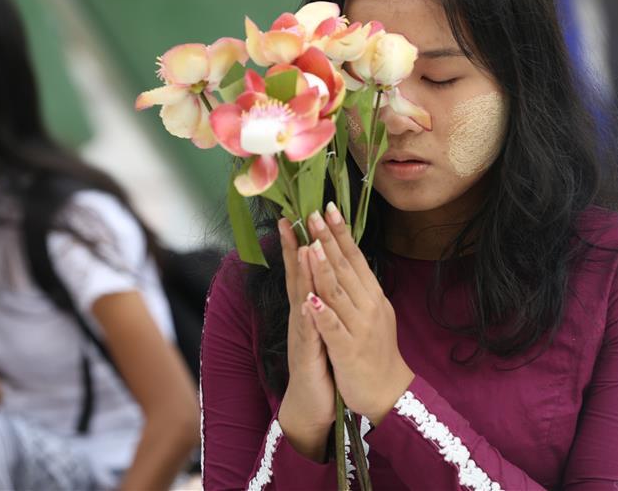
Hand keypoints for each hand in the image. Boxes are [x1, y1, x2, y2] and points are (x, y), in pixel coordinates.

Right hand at [277, 218, 335, 459]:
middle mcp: (301, 316)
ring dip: (300, 276)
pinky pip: (307, 333)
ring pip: (300, 300)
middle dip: (294, 248)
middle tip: (291, 219)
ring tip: (301, 248)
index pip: (305, 268)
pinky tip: (306, 302)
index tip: (300, 214)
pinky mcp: (307, 356)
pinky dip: (307, 317)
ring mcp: (302, 335)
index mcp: (309, 307)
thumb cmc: (320, 361)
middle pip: (296, 276)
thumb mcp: (322, 324)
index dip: (301, 242)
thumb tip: (325, 269)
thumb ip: (322, 298)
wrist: (312, 402)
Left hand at [303, 202, 413, 425]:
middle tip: (313, 213)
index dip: (341, 232)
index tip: (328, 208)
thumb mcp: (372, 312)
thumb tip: (349, 258)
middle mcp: (368, 306)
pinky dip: (321, 313)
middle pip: (345, 268)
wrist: (386, 391)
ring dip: (324, 268)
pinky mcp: (347, 350)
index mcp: (372, 295)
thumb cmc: (375, 350)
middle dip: (328, 240)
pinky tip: (310, 299)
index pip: (355, 257)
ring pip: (338, 293)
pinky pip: (333, 328)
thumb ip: (360, 287)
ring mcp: (358, 327)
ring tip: (312, 245)